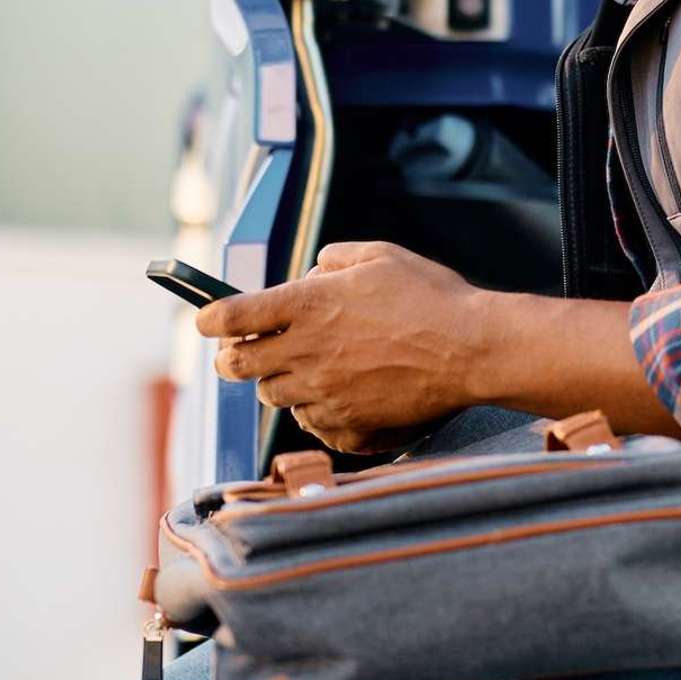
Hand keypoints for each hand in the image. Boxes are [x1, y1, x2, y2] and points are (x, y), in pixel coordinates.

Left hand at [200, 242, 485, 453]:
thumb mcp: (381, 256)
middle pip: (236, 366)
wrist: (472, 349)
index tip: (208, 320)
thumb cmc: (431, 296)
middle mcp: (304, 352)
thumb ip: (332, 259)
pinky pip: (309, 423)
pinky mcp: (343, 423)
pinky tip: (340, 393)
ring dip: (280, 381)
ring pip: (273, 395)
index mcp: (306, 306)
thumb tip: (309, 275)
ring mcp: (321, 392)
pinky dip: (316, 409)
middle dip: (234, 357)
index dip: (209, 318)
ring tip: (310, 367)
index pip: (228, 317)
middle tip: (248, 350)